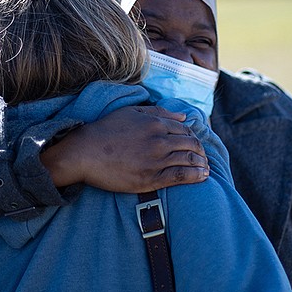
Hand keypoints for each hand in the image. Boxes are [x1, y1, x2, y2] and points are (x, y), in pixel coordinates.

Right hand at [40, 105, 209, 192]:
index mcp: (155, 123)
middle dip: (200, 150)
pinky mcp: (150, 179)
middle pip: (190, 144)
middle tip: (204, 156)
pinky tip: (202, 176)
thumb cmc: (105, 131)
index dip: (193, 136)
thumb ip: (159, 113)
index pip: (185, 128)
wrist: (84, 153)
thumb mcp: (131, 113)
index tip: (196, 142)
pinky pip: (180, 177)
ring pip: (188, 160)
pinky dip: (195, 176)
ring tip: (207, 168)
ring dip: (202, 163)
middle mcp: (159, 141)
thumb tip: (184, 116)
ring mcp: (156, 160)